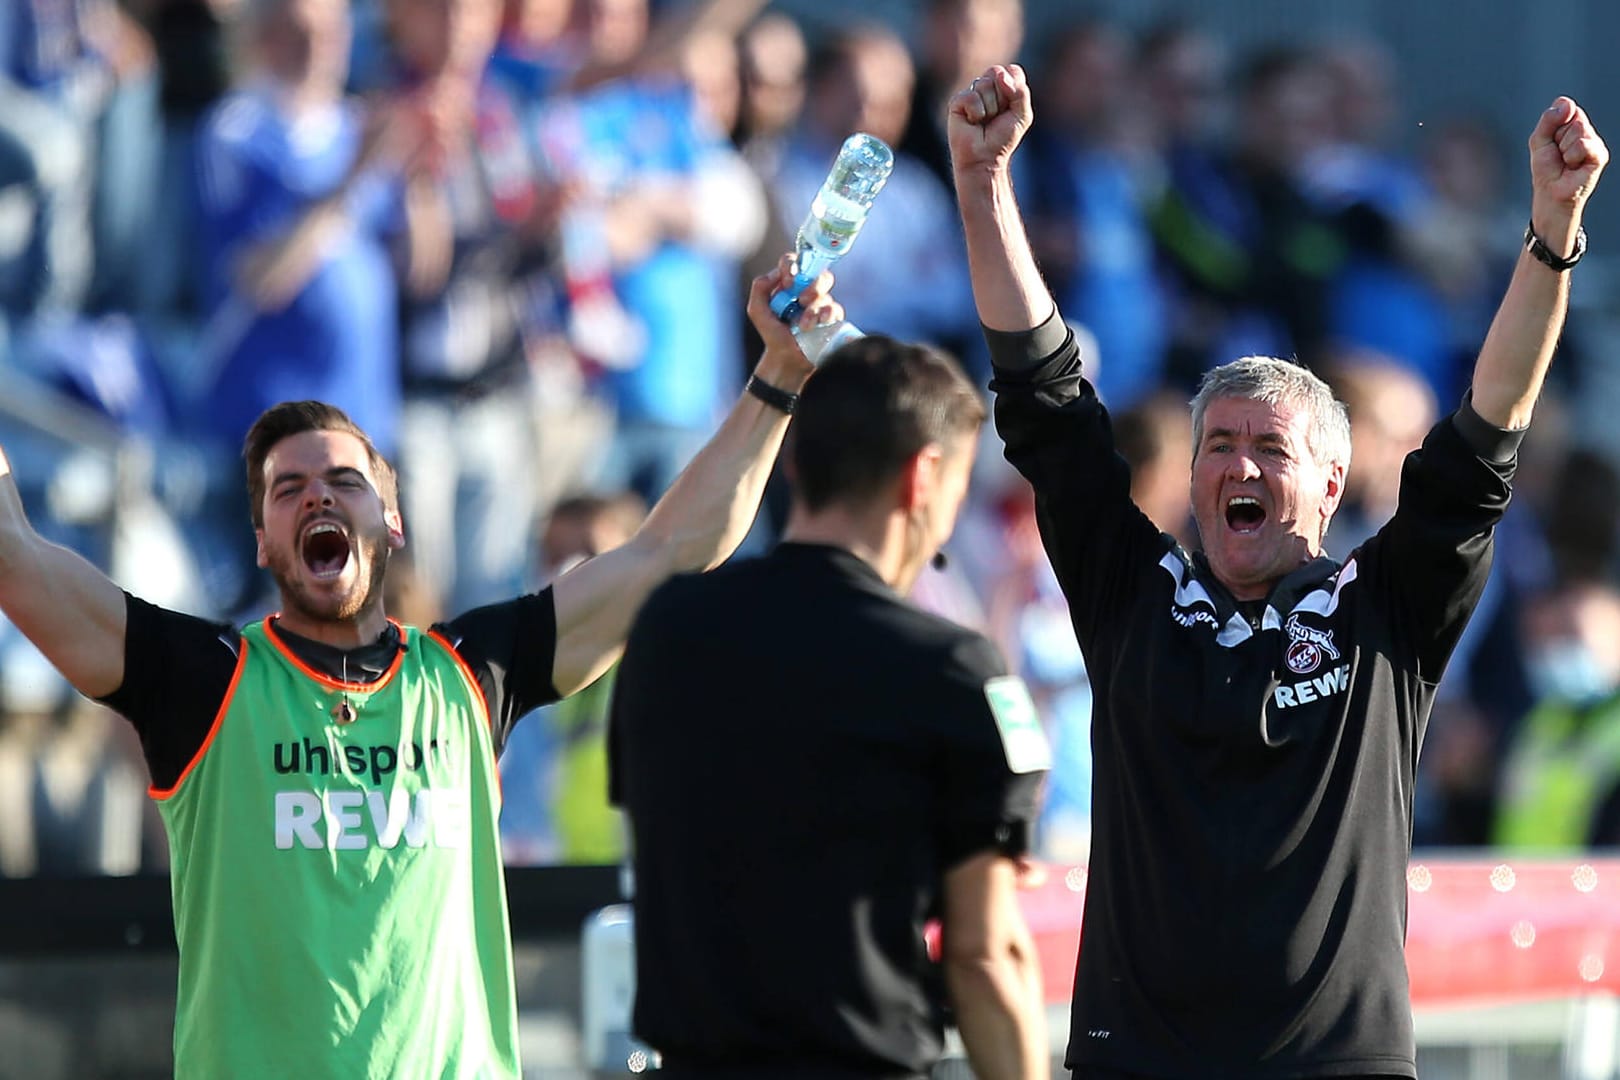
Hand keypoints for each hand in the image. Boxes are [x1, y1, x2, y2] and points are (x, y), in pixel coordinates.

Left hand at [747, 253, 841, 384]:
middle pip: (818, 273)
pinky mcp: (831, 318)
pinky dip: (828, 315)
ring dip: (815, 309)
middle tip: (802, 300)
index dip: (793, 266)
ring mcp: (820, 303)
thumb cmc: (772, 333)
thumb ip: (760, 288)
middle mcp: (806, 290)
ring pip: (826, 294)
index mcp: (788, 284)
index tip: (789, 282)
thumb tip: (777, 273)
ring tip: (804, 325)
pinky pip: (836, 309)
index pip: (794, 262)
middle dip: (812, 286)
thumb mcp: (756, 310)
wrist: (786, 358)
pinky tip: (820, 324)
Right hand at [947, 64, 1033, 179]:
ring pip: (984, 84)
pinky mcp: (957, 102)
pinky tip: (972, 123)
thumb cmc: (1003, 138)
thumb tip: (999, 74)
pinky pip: (971, 97)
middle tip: (997, 117)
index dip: (1015, 88)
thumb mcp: (1023, 115)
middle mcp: (987, 86)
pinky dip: (976, 113)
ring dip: (990, 108)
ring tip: (984, 122)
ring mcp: (971, 93)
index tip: (1011, 108)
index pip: (1013, 71)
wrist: (985, 158)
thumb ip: (1020, 92)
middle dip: (1002, 98)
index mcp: (1004, 86)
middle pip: (998, 73)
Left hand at [1528, 97, 1607, 238]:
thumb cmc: (1546, 169)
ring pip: (1577, 130)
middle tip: (1558, 154)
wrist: (1551, 193)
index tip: (1550, 141)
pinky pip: (1584, 144)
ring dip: (1564, 149)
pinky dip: (1572, 156)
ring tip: (1565, 162)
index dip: (1552, 125)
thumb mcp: (1539, 140)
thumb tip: (1566, 102)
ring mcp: (1594, 142)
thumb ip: (1548, 119)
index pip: (1565, 108)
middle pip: (1571, 118)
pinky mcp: (1600, 155)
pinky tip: (1573, 166)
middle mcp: (1585, 131)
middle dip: (1558, 138)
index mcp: (1571, 124)